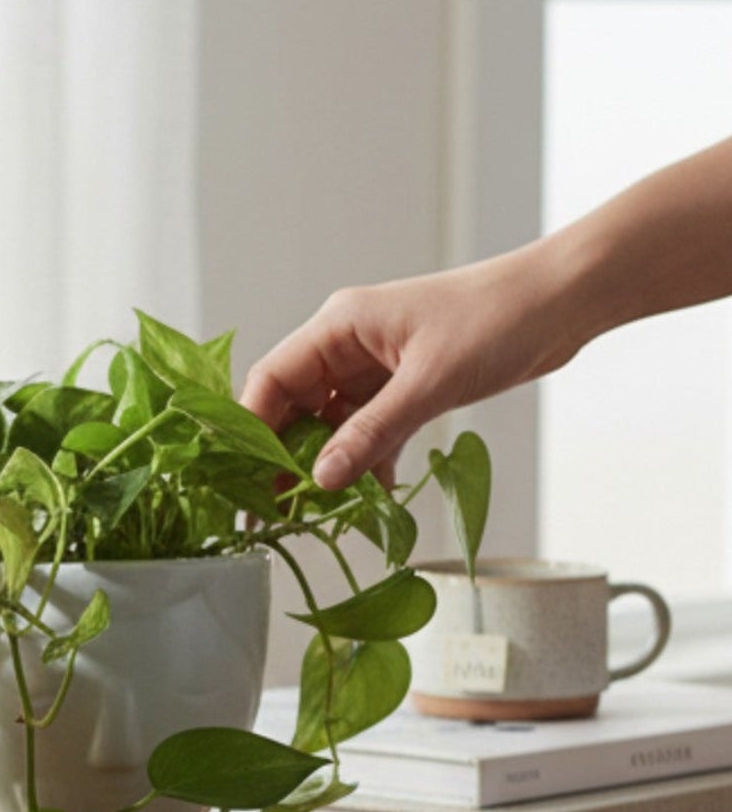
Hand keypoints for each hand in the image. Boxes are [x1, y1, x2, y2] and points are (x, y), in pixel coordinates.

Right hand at [241, 245, 583, 491]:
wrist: (564, 300)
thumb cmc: (498, 318)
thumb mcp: (429, 382)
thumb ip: (371, 433)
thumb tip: (320, 480)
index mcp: (340, 326)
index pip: (271, 379)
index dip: (252, 430)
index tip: (246, 479)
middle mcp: (348, 345)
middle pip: (293, 406)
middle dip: (286, 457)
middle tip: (279, 509)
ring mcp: (375, 367)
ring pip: (330, 424)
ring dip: (328, 465)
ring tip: (323, 511)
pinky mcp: (403, 386)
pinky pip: (367, 430)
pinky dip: (366, 461)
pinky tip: (371, 494)